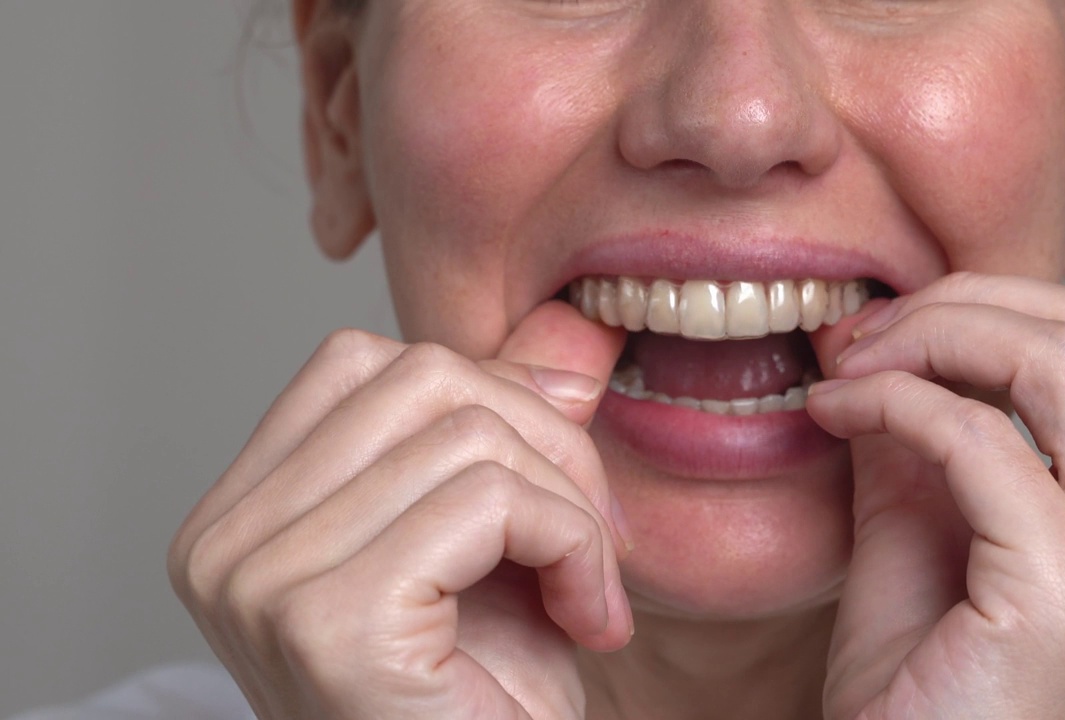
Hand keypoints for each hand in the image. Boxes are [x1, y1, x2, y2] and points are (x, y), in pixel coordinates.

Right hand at [168, 301, 632, 719]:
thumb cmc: (481, 707)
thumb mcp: (495, 545)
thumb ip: (507, 434)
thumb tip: (568, 333)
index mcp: (241, 516)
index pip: (367, 364)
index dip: (490, 401)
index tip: (549, 495)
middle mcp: (223, 543)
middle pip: (419, 377)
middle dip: (546, 443)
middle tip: (592, 542)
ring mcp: (259, 579)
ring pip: (467, 428)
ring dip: (571, 505)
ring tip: (588, 593)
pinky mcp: (328, 618)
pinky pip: (492, 498)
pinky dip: (573, 545)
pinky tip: (588, 622)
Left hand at [807, 272, 1064, 718]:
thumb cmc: (919, 702)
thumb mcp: (924, 537)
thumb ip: (924, 439)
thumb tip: (893, 340)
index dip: (995, 309)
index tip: (889, 333)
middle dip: (967, 302)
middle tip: (866, 336)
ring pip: (1058, 355)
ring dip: (933, 336)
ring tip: (849, 370)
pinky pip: (977, 435)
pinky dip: (895, 399)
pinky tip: (834, 414)